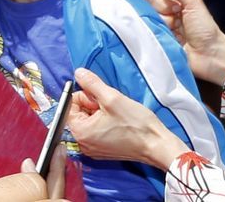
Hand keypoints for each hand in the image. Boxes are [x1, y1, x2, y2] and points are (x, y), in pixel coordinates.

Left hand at [66, 68, 187, 171]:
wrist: (156, 145)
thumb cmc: (135, 123)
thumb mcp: (112, 98)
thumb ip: (92, 84)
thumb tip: (78, 73)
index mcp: (80, 132)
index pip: (69, 105)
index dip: (85, 97)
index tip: (102, 99)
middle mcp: (82, 144)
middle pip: (78, 114)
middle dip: (92, 105)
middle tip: (111, 107)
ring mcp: (92, 149)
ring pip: (88, 121)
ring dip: (99, 113)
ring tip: (116, 115)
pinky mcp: (102, 151)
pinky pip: (95, 131)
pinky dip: (104, 123)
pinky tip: (118, 123)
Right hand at [148, 0, 224, 84]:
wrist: (210, 55)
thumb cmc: (205, 28)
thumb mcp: (192, 2)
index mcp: (174, 5)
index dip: (160, 1)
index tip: (175, 8)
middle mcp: (165, 17)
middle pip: (149, 8)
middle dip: (162, 13)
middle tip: (177, 21)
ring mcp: (160, 32)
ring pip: (148, 21)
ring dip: (161, 26)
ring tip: (175, 34)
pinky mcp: (157, 45)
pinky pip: (146, 36)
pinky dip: (154, 36)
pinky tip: (165, 39)